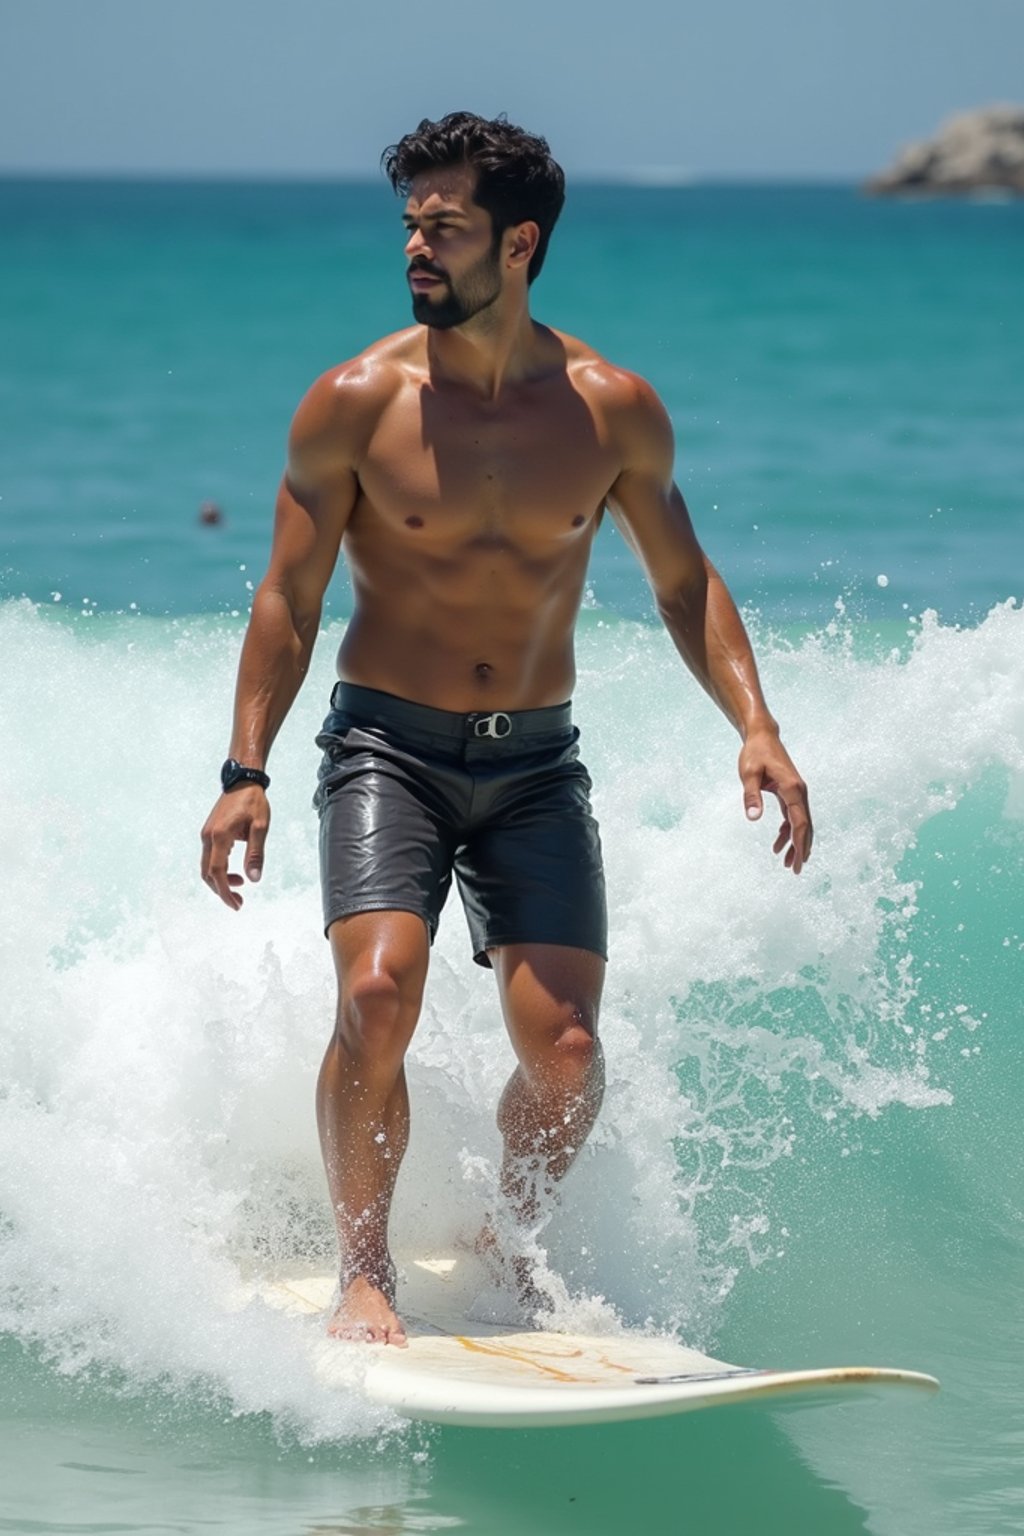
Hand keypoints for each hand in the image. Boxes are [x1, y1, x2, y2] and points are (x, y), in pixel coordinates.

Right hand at [200, 787, 270, 908]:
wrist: (242, 781)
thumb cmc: (253, 801)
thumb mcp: (260, 827)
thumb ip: (256, 854)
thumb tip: (254, 879)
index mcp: (220, 836)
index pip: (217, 872)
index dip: (224, 891)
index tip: (236, 904)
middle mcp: (208, 837)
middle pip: (208, 873)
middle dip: (221, 890)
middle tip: (239, 901)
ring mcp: (207, 834)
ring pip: (207, 867)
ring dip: (221, 880)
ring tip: (240, 886)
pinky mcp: (209, 832)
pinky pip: (210, 857)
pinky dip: (220, 869)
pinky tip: (235, 871)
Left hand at [738, 729, 811, 873]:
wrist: (762, 736)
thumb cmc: (754, 753)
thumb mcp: (748, 773)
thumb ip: (751, 795)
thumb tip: (753, 818)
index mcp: (792, 789)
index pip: (800, 822)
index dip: (799, 844)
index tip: (797, 862)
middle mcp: (799, 791)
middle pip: (805, 826)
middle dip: (801, 849)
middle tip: (794, 870)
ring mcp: (796, 792)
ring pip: (800, 823)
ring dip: (795, 842)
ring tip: (785, 862)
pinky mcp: (790, 792)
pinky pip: (793, 816)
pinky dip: (788, 831)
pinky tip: (778, 843)